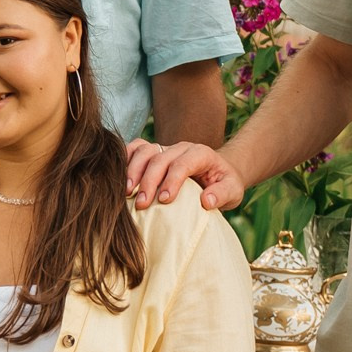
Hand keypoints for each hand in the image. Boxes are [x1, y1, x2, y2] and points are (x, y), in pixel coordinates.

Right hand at [124, 139, 246, 210]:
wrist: (219, 173)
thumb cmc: (225, 184)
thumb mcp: (233, 191)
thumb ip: (222, 194)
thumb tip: (206, 201)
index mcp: (200, 154)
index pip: (183, 163)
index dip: (172, 180)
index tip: (164, 200)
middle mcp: (181, 147)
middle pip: (160, 158)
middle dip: (149, 181)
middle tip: (142, 204)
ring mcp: (165, 148)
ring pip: (144, 151)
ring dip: (133, 170)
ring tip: (127, 192)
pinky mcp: (154, 153)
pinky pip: (135, 149)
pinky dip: (125, 158)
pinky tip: (118, 176)